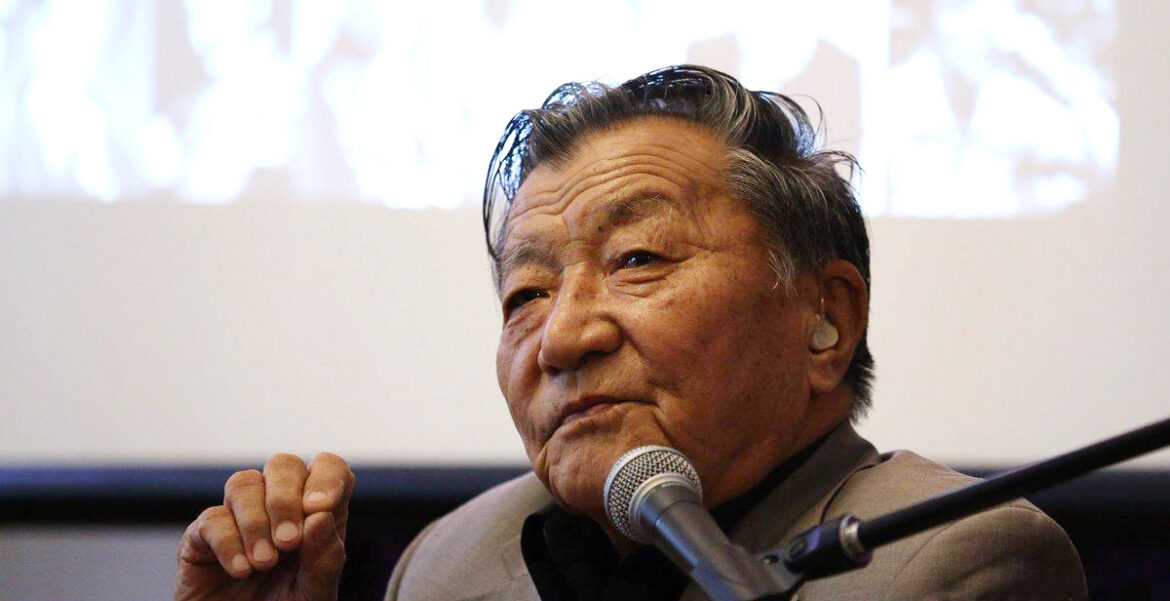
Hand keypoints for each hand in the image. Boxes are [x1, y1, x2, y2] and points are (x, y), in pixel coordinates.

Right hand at [175, 453, 354, 600]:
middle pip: (283, 464)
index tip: (319, 508)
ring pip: (243, 483)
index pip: (328, 466)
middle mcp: (277, 505)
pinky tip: (241, 570)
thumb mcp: (316, 591)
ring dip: (256, 522)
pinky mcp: (202, 537)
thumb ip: (325, 557)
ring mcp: (238, 517)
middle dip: (285, 499)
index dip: (326, 477)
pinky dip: (228, 543)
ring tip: (264, 563)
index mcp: (315, 512)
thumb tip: (320, 516)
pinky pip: (212, 519)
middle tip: (288, 543)